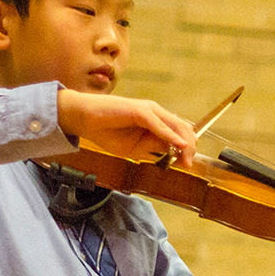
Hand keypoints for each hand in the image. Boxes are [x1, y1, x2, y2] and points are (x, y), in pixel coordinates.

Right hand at [56, 89, 196, 164]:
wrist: (85, 119)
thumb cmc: (107, 131)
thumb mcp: (136, 147)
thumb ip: (154, 147)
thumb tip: (173, 153)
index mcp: (155, 121)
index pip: (180, 132)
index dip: (187, 149)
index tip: (187, 165)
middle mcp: (155, 113)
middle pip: (183, 128)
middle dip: (190, 148)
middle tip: (188, 165)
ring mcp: (149, 110)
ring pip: (176, 125)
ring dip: (184, 143)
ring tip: (185, 159)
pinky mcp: (140, 110)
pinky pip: (159, 124)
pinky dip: (170, 135)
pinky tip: (178, 145)